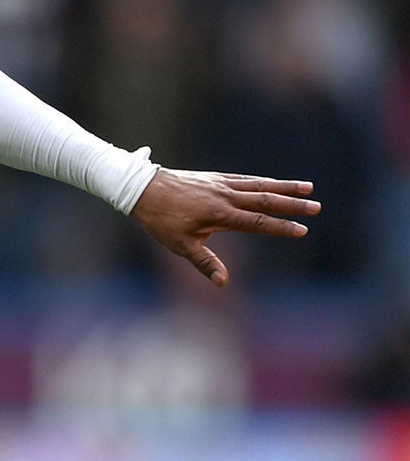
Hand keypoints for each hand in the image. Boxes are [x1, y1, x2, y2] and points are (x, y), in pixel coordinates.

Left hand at [131, 168, 317, 286]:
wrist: (144, 189)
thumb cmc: (161, 220)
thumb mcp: (179, 246)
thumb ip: (204, 262)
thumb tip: (223, 282)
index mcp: (219, 215)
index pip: (257, 222)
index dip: (280, 227)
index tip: (302, 230)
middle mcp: (225, 197)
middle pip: (265, 201)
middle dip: (292, 205)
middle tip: (316, 208)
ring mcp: (222, 185)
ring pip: (260, 186)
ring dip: (285, 187)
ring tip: (309, 188)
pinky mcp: (216, 178)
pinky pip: (246, 180)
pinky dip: (264, 181)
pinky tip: (275, 183)